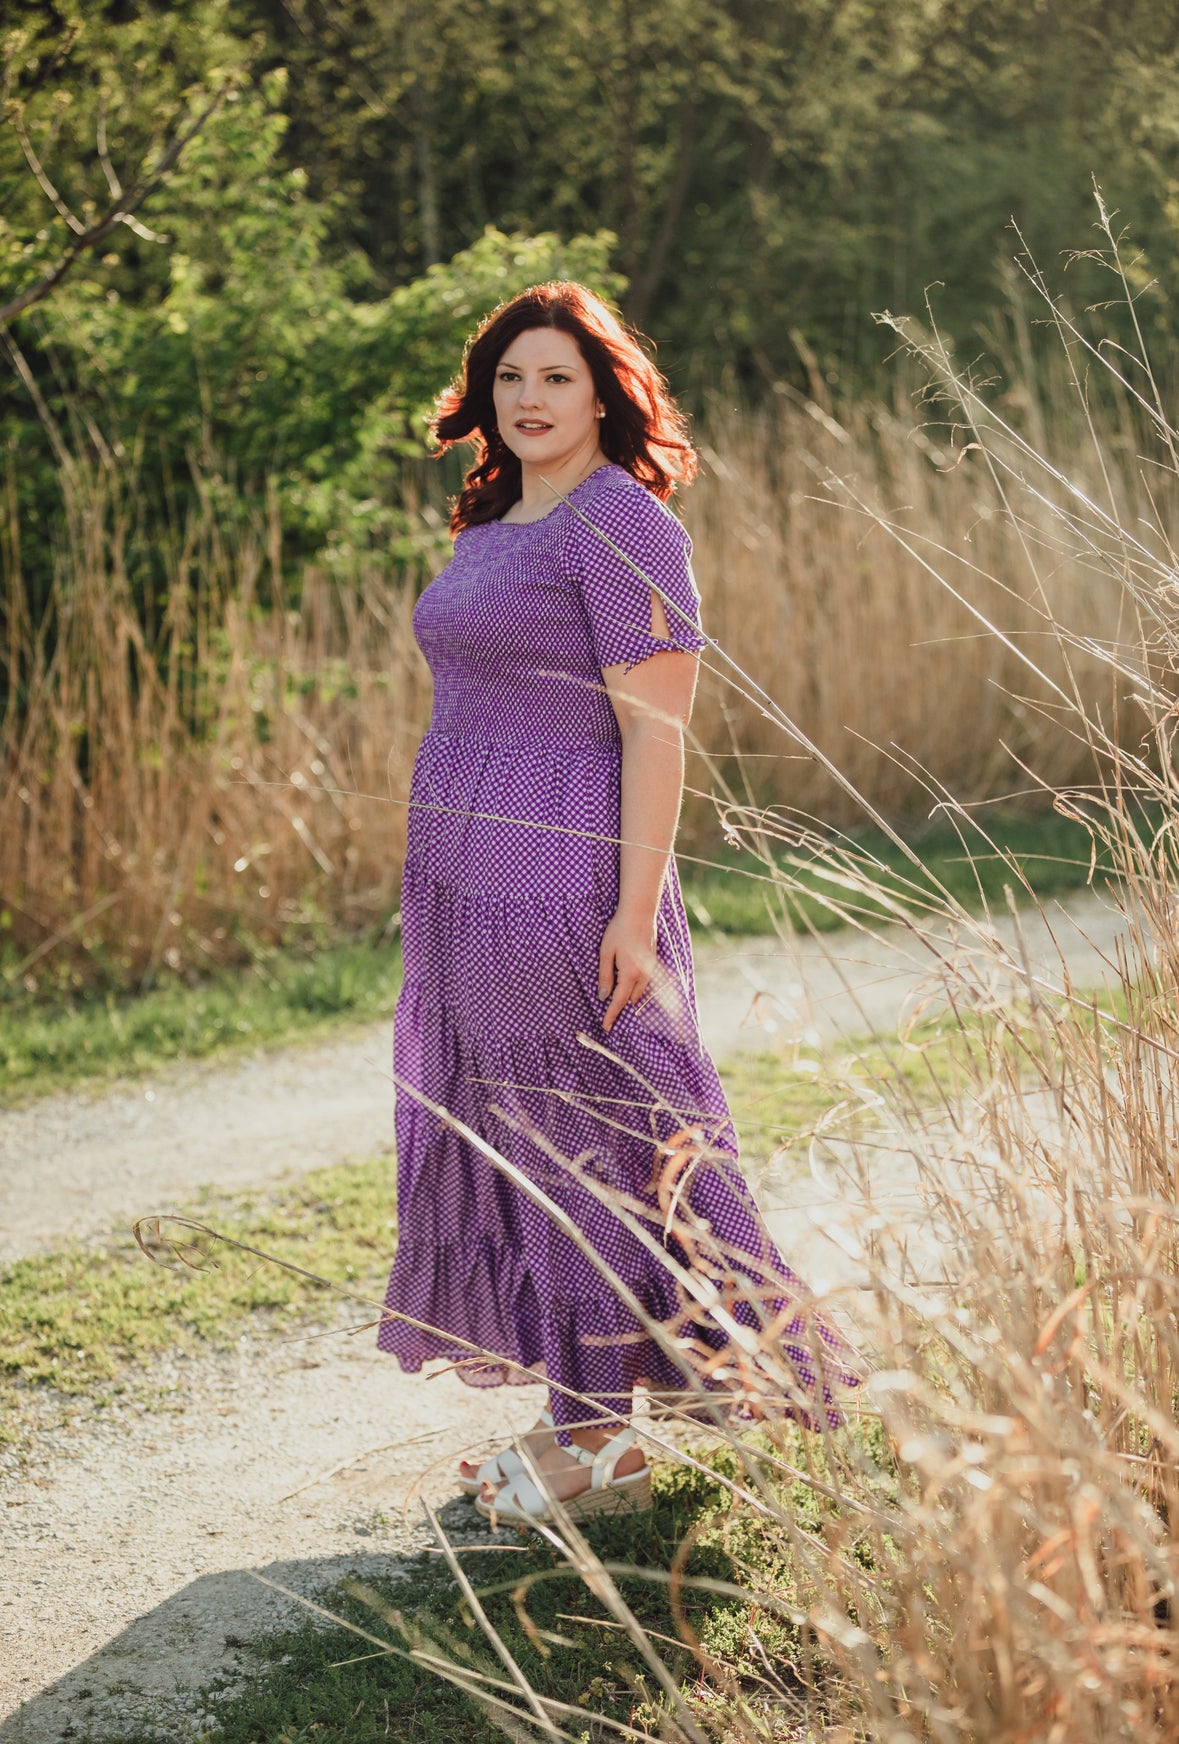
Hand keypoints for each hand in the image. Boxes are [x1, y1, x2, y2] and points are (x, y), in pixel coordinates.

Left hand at [598, 909, 656, 1033]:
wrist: (640, 913)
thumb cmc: (619, 931)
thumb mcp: (606, 953)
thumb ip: (605, 976)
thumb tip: (603, 996)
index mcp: (630, 974)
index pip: (619, 1002)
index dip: (611, 1015)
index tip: (606, 1027)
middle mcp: (643, 975)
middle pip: (631, 1000)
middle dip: (620, 1008)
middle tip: (608, 1015)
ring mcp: (650, 969)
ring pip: (639, 992)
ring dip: (628, 998)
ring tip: (616, 1001)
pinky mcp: (653, 963)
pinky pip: (644, 983)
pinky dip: (635, 988)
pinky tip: (627, 984)